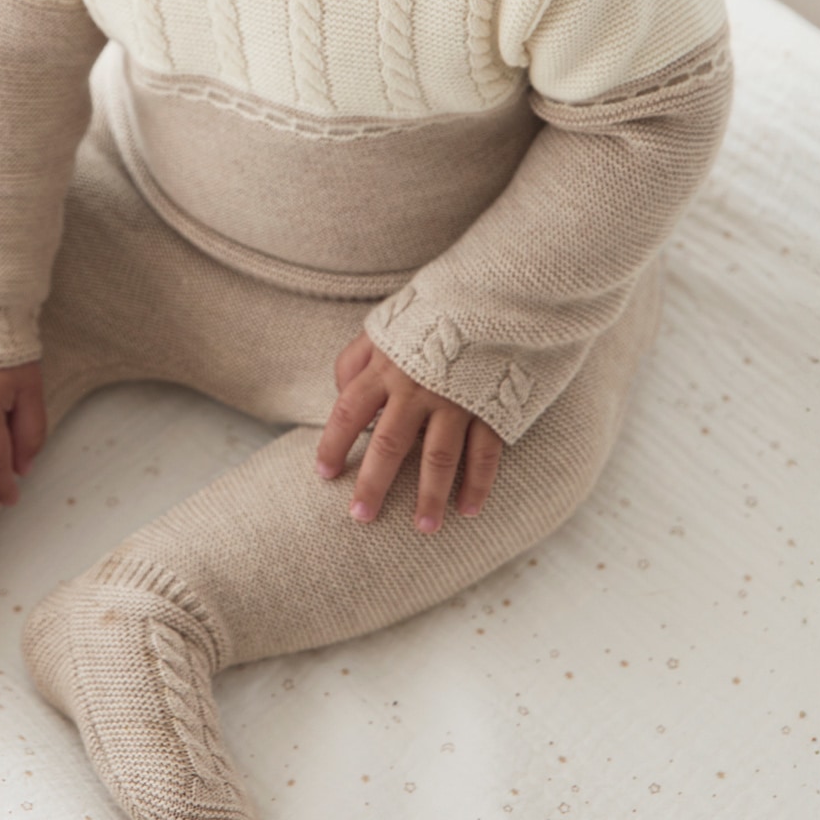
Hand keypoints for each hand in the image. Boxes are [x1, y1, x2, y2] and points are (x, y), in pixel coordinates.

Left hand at [314, 330, 503, 533]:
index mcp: (386, 365)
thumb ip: (357, 357)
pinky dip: (479, 483)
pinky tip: (469, 509)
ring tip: (423, 527)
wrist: (495, 291)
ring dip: (429, 496)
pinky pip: (484, 451)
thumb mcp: (385, 324)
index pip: (348, 411)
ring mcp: (455, 398)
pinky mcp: (491, 405)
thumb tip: (340, 392)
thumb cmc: (431, 313)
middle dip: (373, 483)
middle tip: (361, 517)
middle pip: (389, 443)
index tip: (325, 474)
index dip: (334, 445)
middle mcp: (416, 387)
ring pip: (438, 457)